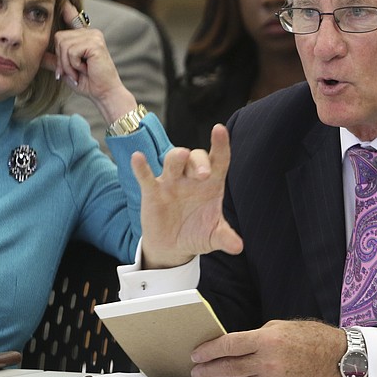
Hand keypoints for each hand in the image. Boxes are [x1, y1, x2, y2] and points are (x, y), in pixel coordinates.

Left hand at [42, 2, 136, 122]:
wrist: (104, 93)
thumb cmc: (88, 83)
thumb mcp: (67, 70)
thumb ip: (55, 61)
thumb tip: (39, 56)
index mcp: (85, 37)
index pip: (73, 18)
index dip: (68, 10)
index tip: (64, 1)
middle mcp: (90, 33)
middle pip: (58, 37)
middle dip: (61, 59)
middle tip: (73, 71)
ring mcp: (93, 36)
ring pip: (63, 45)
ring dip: (67, 64)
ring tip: (79, 72)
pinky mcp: (95, 43)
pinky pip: (71, 50)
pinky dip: (73, 64)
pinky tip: (84, 69)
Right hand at [131, 124, 242, 267]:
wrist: (173, 246)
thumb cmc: (196, 233)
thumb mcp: (212, 237)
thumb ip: (225, 237)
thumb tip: (238, 246)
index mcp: (211, 184)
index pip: (219, 160)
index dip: (220, 145)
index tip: (220, 130)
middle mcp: (191, 178)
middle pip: (196, 157)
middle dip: (199, 161)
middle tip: (204, 174)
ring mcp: (171, 182)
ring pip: (173, 160)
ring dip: (176, 157)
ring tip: (181, 156)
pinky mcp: (152, 192)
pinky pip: (146, 176)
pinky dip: (141, 167)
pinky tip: (138, 158)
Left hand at [190, 320, 346, 376]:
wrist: (336, 358)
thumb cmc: (311, 339)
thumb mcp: (279, 327)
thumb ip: (255, 337)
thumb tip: (233, 345)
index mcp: (268, 339)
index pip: (229, 345)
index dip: (209, 350)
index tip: (197, 353)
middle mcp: (269, 360)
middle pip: (228, 366)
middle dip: (208, 368)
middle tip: (195, 369)